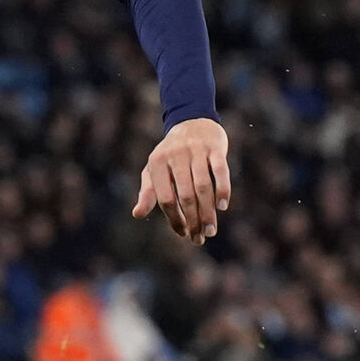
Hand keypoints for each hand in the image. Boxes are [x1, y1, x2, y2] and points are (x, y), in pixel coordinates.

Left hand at [132, 116, 231, 244]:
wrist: (192, 122)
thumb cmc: (170, 154)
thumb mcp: (154, 170)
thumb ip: (148, 192)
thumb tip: (136, 214)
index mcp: (157, 163)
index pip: (165, 198)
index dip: (173, 218)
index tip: (183, 233)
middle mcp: (175, 156)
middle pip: (185, 196)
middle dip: (193, 220)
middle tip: (200, 238)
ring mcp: (196, 151)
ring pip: (203, 187)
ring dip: (208, 211)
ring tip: (211, 230)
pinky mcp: (215, 148)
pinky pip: (220, 171)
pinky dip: (222, 189)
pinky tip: (222, 206)